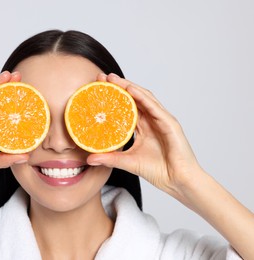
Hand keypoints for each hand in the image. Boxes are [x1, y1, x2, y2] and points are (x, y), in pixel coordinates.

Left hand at [88, 73, 201, 195]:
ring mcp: (161, 120)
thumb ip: (110, 158)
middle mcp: (151, 121)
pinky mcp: (170, 123)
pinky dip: (142, 97)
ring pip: (143, 98)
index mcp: (142, 128)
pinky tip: (130, 89)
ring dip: (128, 86)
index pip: (125, 108)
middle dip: (118, 87)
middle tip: (101, 78)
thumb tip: (89, 159)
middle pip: (133, 99)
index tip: (96, 89)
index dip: (112, 98)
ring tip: (113, 79)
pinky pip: (154, 107)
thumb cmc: (159, 171)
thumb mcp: (128, 162)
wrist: (178, 181)